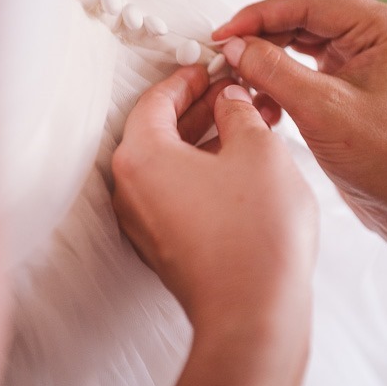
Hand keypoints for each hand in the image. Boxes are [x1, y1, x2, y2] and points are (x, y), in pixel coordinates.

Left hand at [112, 65, 316, 333]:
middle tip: (231, 93)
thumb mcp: (257, 151)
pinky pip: (175, 192)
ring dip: (205, 140)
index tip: (207, 70)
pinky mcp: (161, 246)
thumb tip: (230, 101)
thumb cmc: (253, 232)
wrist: (252, 315)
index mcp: (141, 156)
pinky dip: (200, 170)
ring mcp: (142, 222)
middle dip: (199, 109)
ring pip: (170, 163)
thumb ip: (238, 113)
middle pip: (159, 131)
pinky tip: (235, 163)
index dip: (185, 80)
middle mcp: (129, 189)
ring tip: (245, 125)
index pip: (154, 101)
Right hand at [214, 0, 386, 240]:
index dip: (258, 16)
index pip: (306, 6)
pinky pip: (300, 79)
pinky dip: (277, 91)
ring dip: (265, 70)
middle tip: (226, 59)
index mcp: (377, 29)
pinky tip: (265, 111)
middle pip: (297, 25)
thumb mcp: (325, 110)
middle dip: (258, 44)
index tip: (224, 33)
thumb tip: (236, 46)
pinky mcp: (342, 93)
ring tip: (243, 89)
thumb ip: (275, 72)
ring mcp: (355, 67)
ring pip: (296, 53)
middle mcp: (367, 42)